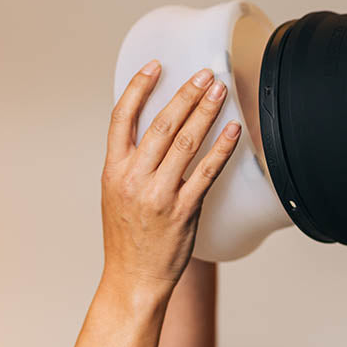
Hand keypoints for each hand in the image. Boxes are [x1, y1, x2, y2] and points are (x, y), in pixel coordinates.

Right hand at [101, 61, 238, 295]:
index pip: (121, 118)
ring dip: (205, 112)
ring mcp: (159, 194)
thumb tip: (151, 132)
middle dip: (185, 94)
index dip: (138, 87)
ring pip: (185, 142)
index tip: (156, 67)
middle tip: (204, 74)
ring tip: (220, 91)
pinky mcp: (183, 210)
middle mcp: (134, 178)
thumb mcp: (115, 195)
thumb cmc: (127, 239)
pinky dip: (221, 148)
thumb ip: (130, 164)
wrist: (133, 280)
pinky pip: (206, 172)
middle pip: (161, 124)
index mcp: (113, 171)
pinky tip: (233, 131)